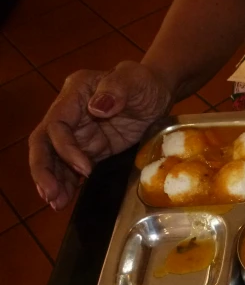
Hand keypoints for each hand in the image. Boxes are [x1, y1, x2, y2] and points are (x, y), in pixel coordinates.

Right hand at [29, 61, 172, 209]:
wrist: (158, 94)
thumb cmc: (145, 82)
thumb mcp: (134, 80)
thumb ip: (116, 90)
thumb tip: (96, 108)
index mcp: (75, 93)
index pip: (56, 124)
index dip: (65, 149)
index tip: (85, 169)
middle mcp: (70, 114)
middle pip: (45, 143)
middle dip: (45, 169)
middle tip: (51, 195)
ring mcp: (80, 133)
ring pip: (56, 158)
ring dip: (54, 181)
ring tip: (57, 204)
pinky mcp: (92, 148)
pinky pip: (74, 166)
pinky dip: (69, 182)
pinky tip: (66, 199)